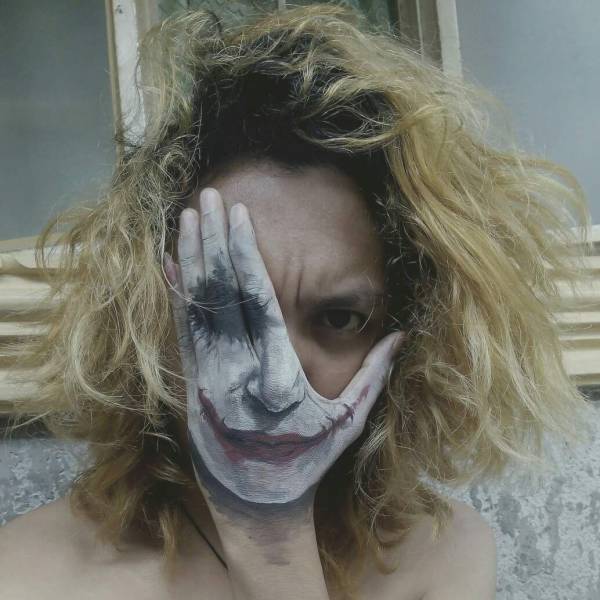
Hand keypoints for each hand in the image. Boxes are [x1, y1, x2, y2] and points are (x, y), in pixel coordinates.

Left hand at [164, 187, 403, 524]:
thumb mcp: (349, 421)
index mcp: (277, 372)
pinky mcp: (194, 382)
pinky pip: (183, 330)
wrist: (254, 499)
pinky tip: (171, 263)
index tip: (238, 216)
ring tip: (188, 216)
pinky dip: (177, 294)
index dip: (246, 254)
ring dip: (193, 257)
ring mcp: (209, 375)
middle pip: (223, 293)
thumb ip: (374, 375)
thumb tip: (402, 334)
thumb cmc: (307, 459)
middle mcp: (237, 368)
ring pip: (198, 305)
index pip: (259, 300)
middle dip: (215, 240)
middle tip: (208, 196)